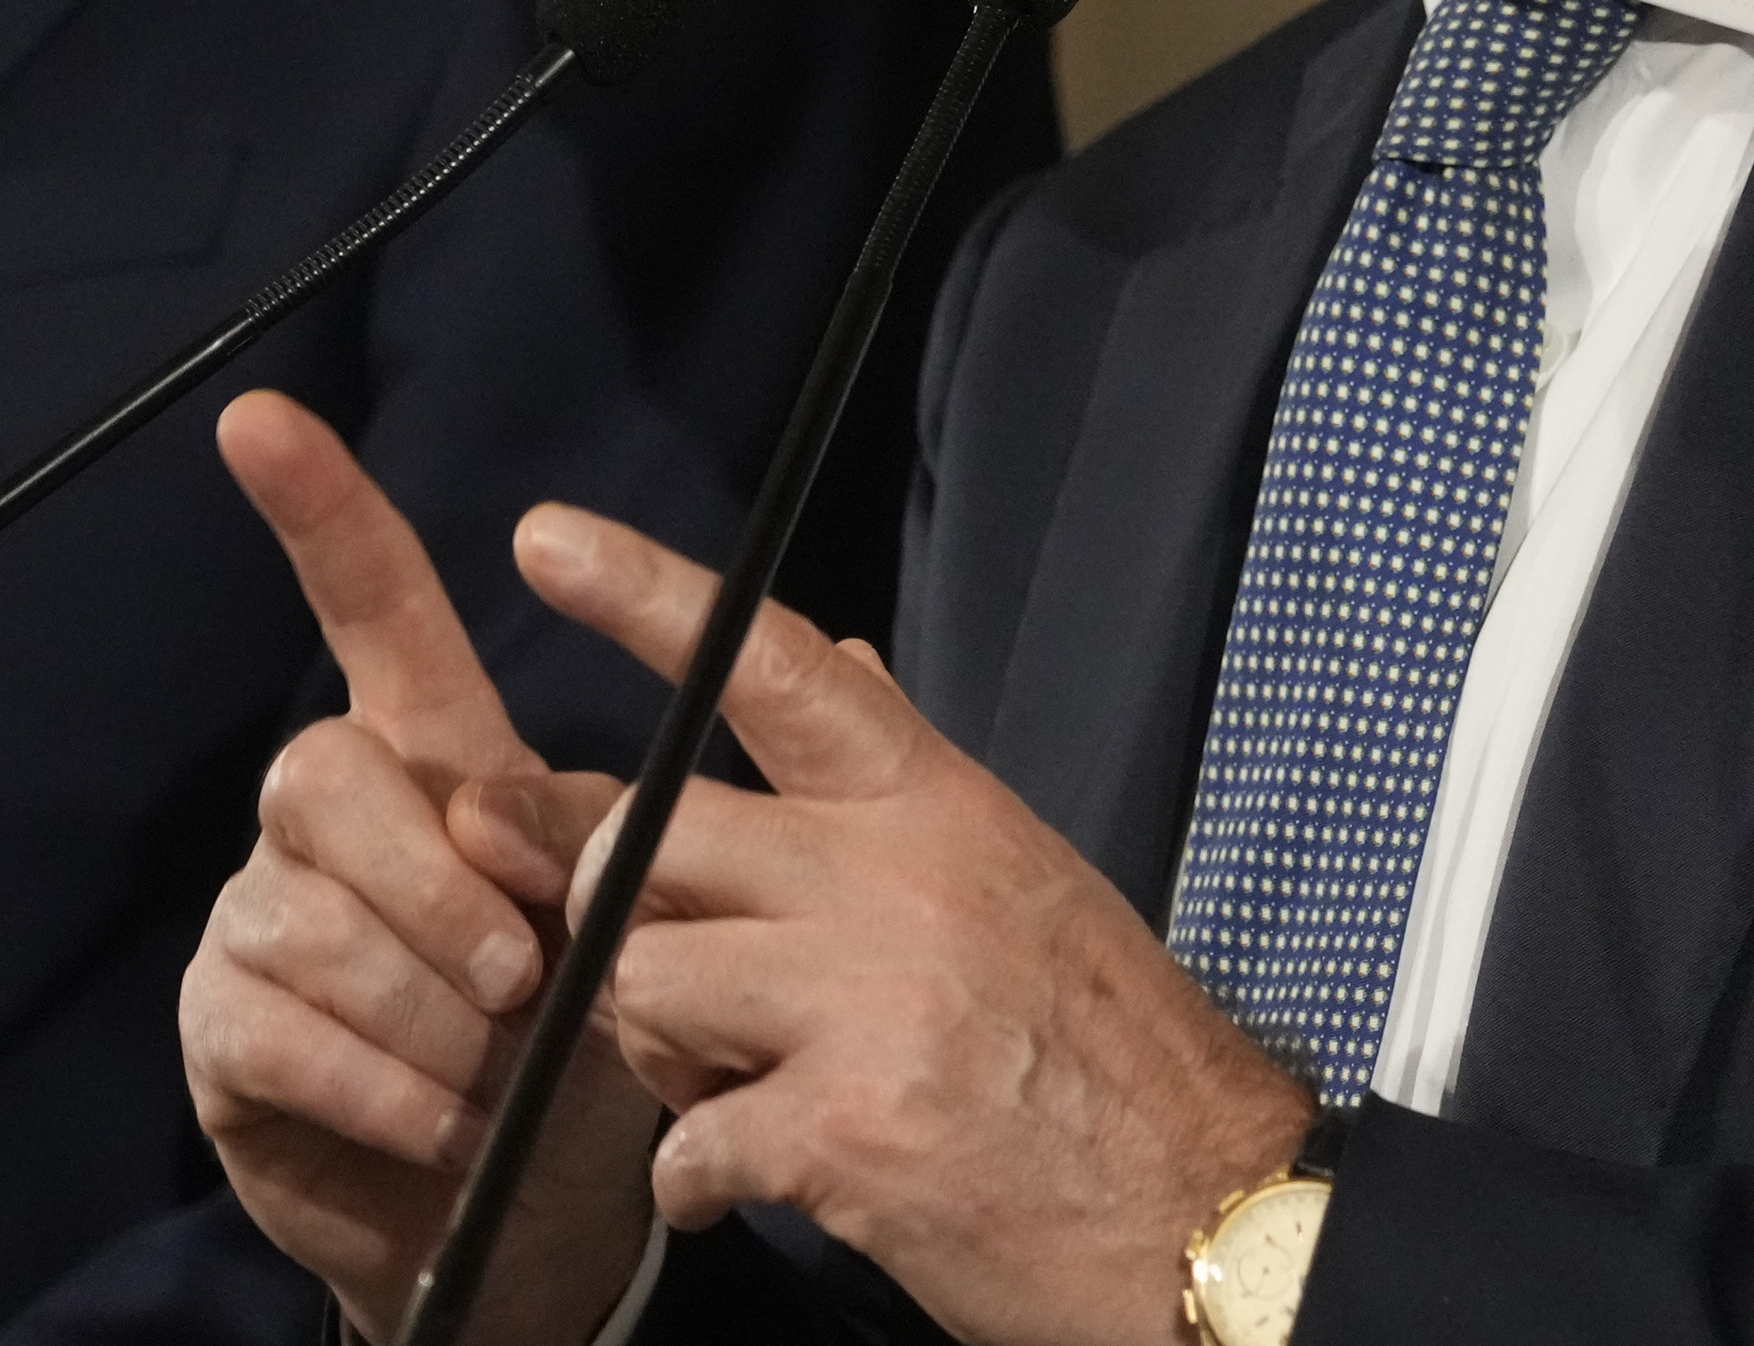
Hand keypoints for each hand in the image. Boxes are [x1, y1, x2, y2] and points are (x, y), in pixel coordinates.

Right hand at [182, 392, 663, 1345]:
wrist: (517, 1218)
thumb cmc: (577, 1046)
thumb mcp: (643, 922)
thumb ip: (681, 806)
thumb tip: (849, 651)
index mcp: (429, 757)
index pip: (369, 607)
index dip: (320, 513)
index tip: (261, 418)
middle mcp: (322, 814)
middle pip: (324, 771)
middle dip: (435, 886)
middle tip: (523, 983)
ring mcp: (258, 917)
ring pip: (315, 917)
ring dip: (430, 1016)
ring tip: (495, 1079)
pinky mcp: (221, 1029)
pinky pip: (285, 1032)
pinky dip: (387, 1091)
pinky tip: (444, 1127)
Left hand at [516, 505, 1308, 1345]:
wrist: (1206, 1212)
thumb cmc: (1108, 1052)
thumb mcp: (1021, 877)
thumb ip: (902, 782)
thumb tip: (831, 661)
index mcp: (935, 807)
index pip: (773, 666)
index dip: (650, 595)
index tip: (547, 541)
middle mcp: (894, 881)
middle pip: (652, 837)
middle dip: (616, 913)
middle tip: (666, 979)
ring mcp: (868, 1003)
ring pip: (642, 984)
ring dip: (657, 1054)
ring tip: (726, 1090)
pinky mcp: (846, 1133)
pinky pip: (686, 1143)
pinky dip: (696, 1180)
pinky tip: (741, 1185)